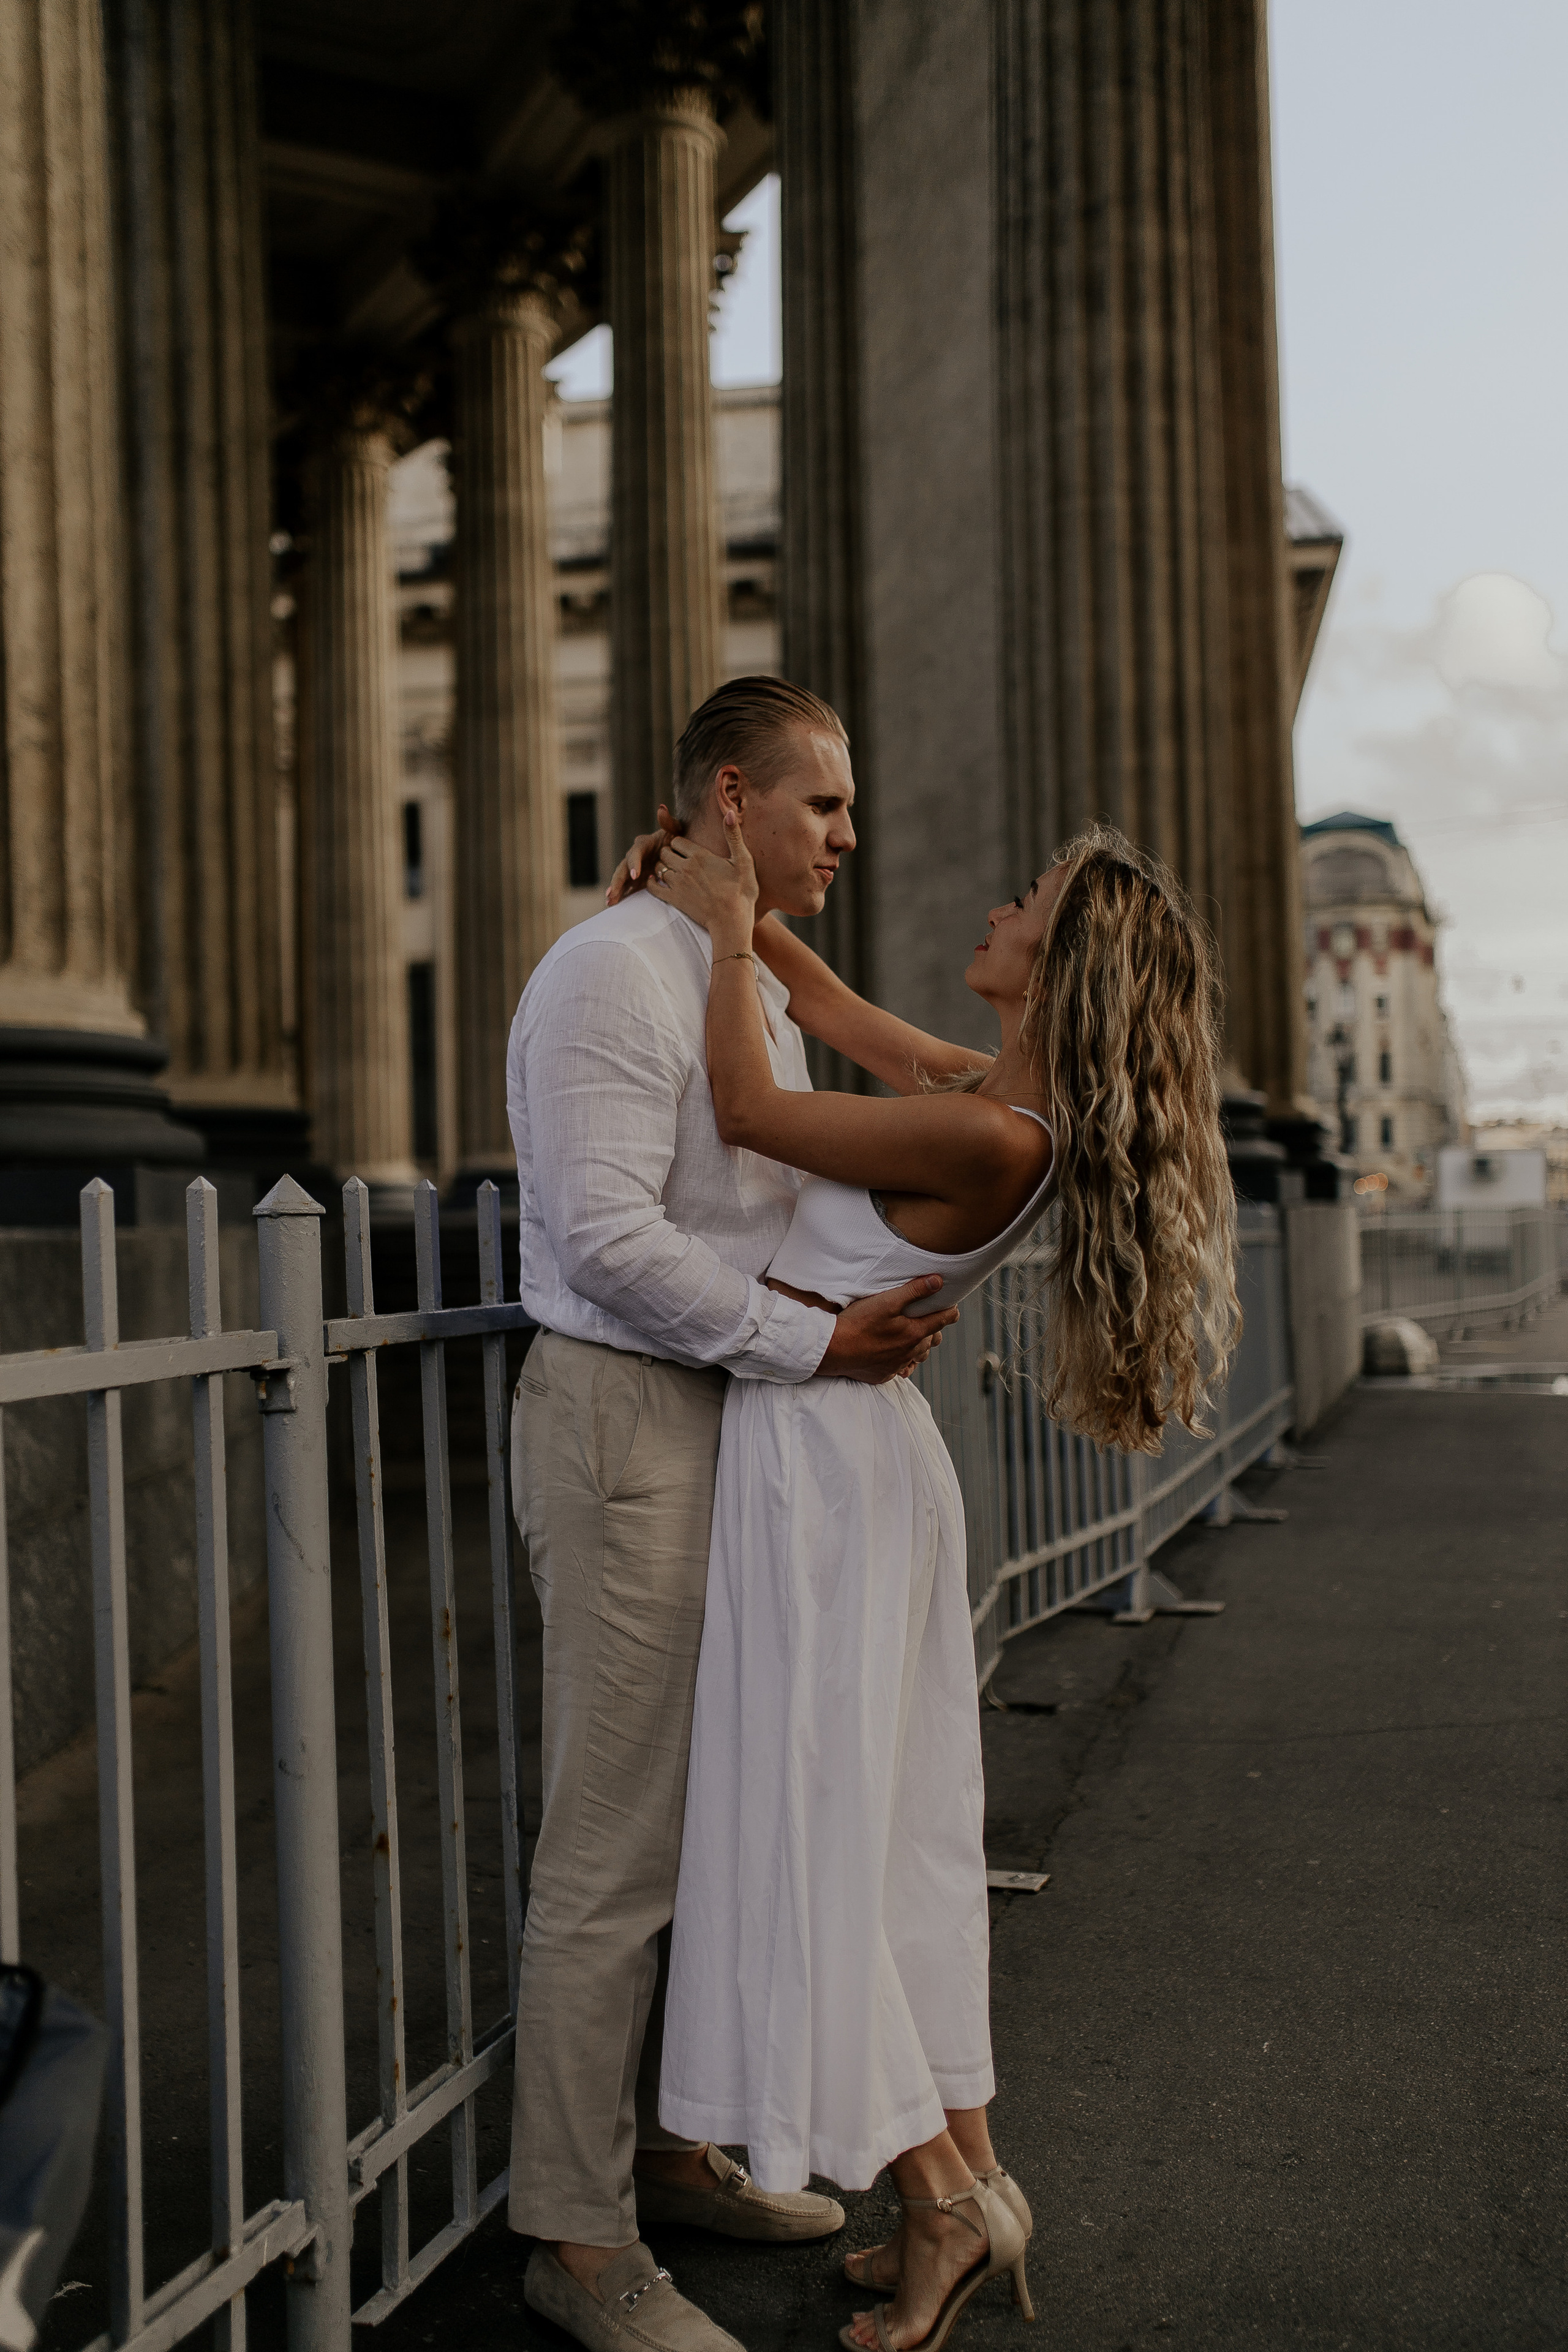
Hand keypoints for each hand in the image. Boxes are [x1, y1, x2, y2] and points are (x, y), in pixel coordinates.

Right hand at [605, 807, 675, 903]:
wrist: (678, 851)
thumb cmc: (677, 839)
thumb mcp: (676, 829)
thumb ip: (669, 821)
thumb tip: (662, 808)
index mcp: (643, 844)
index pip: (635, 853)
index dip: (634, 863)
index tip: (634, 875)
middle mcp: (635, 856)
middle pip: (623, 868)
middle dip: (617, 881)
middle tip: (612, 893)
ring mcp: (635, 868)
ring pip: (622, 879)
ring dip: (615, 890)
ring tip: (609, 901)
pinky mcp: (638, 879)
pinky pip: (628, 887)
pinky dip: (621, 895)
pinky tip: (614, 904)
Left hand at [645, 808, 757, 946]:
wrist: (732, 921)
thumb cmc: (741, 892)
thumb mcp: (743, 861)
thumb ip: (734, 836)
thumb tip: (731, 812)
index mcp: (700, 856)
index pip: (677, 841)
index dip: (679, 843)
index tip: (685, 847)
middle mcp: (685, 867)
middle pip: (665, 852)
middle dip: (669, 853)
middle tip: (677, 858)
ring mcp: (677, 884)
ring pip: (659, 868)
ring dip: (663, 867)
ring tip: (671, 870)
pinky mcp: (674, 900)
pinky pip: (654, 887)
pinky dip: (652, 883)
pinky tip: (656, 881)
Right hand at [819, 1275, 959, 1384]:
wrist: (833, 1350)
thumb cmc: (858, 1322)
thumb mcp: (886, 1301)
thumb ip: (914, 1290)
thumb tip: (939, 1281)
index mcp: (914, 1333)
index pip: (943, 1320)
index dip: (950, 1310)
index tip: (952, 1305)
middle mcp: (910, 1352)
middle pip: (933, 1339)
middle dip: (934, 1327)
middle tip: (930, 1316)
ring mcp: (897, 1365)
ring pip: (919, 1355)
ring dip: (920, 1345)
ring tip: (915, 1335)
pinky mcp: (883, 1374)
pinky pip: (902, 1368)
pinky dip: (903, 1360)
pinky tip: (896, 1353)